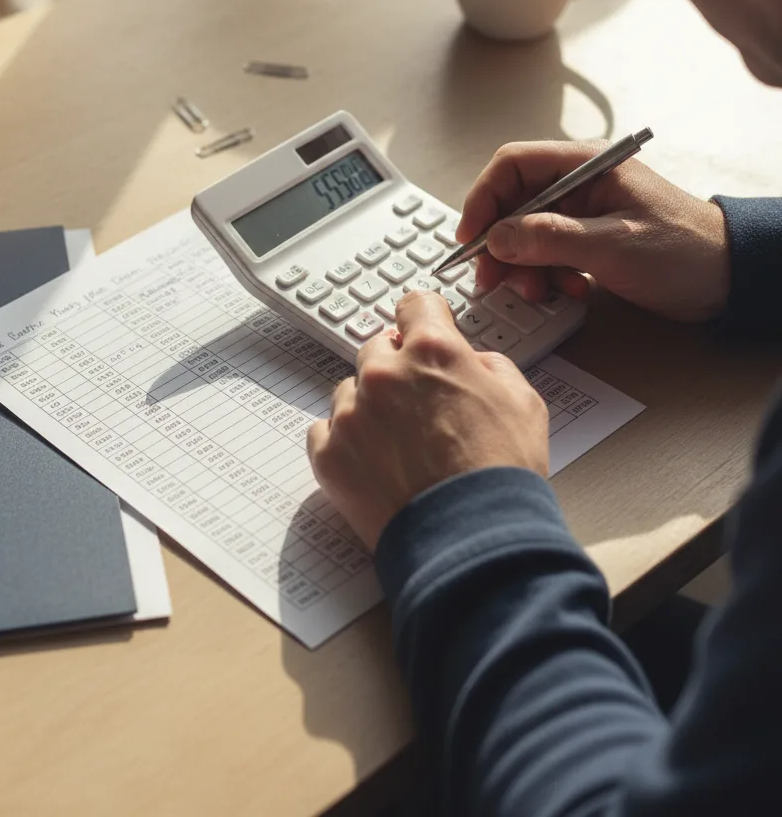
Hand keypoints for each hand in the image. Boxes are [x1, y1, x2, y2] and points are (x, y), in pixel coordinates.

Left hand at [307, 293, 548, 550]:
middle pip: (377, 350)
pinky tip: (375, 464)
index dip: (423, 319)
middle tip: (419, 405)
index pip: (415, 305)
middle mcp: (385, 374)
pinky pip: (325, 431)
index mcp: (433, 351)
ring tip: (400, 446)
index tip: (420, 328)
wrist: (473, 543)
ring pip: (349, 391)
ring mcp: (351, 414)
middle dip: (397, 369)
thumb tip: (471, 362)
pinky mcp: (329, 454)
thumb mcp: (523, 402)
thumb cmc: (502, 476)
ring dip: (369, 407)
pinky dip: (345, 443)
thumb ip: (490, 366)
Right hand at [457, 141, 729, 322]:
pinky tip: (563, 291)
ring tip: (538, 292)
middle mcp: (577, 184)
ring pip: (523, 234)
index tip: (471, 238)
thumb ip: (550, 238)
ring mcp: (580, 214)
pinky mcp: (584, 242)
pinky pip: (543, 254)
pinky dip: (543, 276)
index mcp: (585, 165)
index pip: (513, 165)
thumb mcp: (613, 246)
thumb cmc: (686, 251)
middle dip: (500, 243)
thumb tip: (497, 238)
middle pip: (511, 204)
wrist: (729, 279)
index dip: (483, 199)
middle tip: (494, 278)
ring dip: (522, 267)